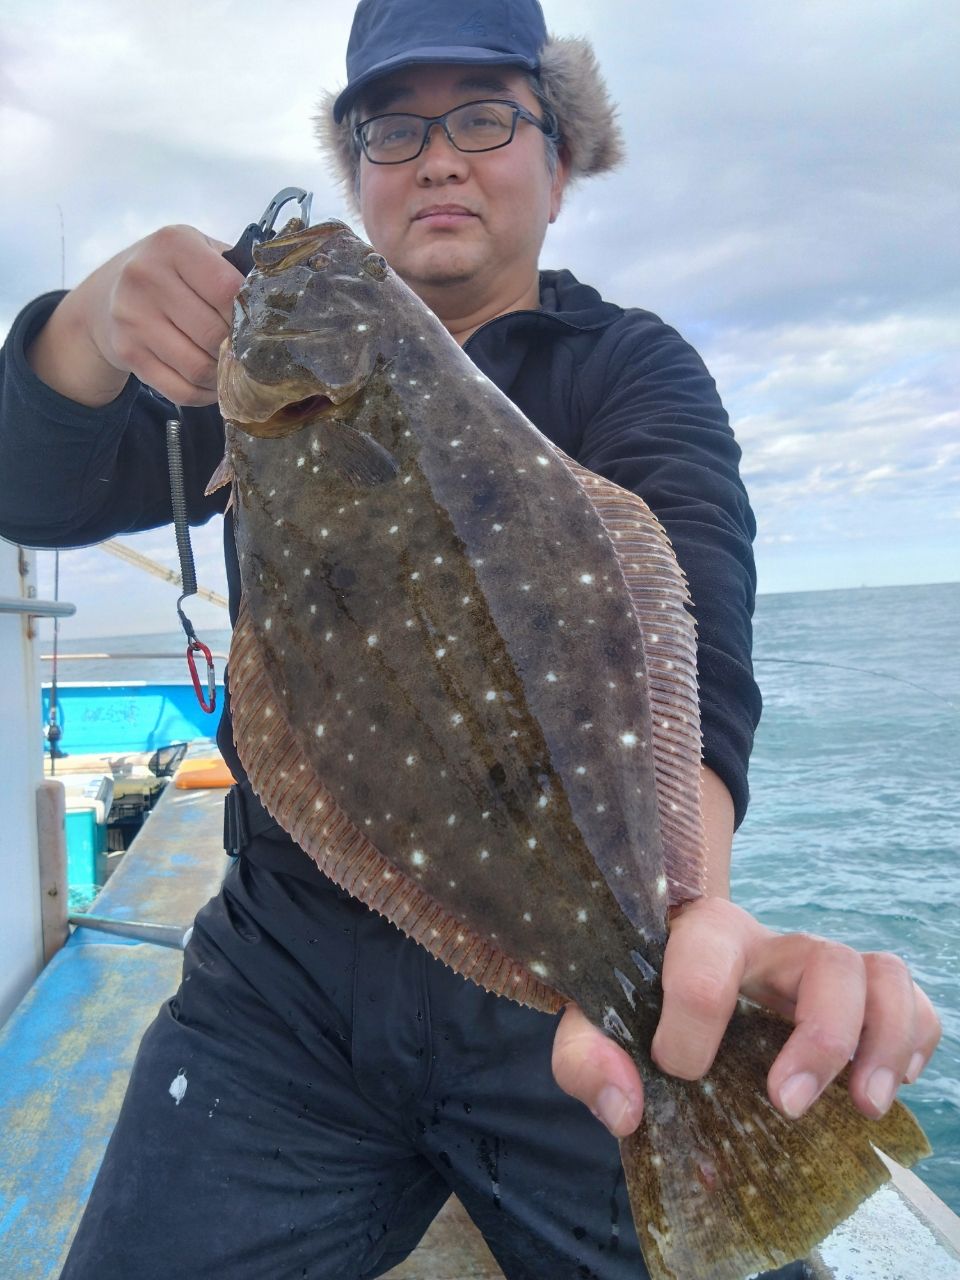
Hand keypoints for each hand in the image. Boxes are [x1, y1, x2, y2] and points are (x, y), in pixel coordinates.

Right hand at [28, 226, 242, 408]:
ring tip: (229, 368)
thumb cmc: (170, 272)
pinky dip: (203, 394)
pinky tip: (210, 384)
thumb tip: (274, 306)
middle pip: (214, 333)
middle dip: (237, 349)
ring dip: (221, 376)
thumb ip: (232, 268)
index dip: (249, 314)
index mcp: (173, 244)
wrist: (106, 295)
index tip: (256, 324)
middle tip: (246, 352)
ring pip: (198, 367)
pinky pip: (180, 389)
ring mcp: (132, 317)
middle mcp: (146, 276)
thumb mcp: (196, 251)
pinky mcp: (127, 352)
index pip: (227, 290)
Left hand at [552, 896, 940, 1136]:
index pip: (705, 964)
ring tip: (863, 1105)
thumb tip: (626, 1109)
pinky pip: (911, 1001)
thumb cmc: (637, 996)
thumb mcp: (594, 1018)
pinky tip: (884, 1086)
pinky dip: (914, 1040)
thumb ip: (587, 1057)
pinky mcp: (854, 997)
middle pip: (826, 960)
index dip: (689, 1030)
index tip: (678, 1072)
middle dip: (820, 1037)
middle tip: (788, 1103)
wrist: (670, 968)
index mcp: (703, 933)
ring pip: (880, 972)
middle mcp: (772, 943)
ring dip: (884, 1041)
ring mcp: (818, 967)